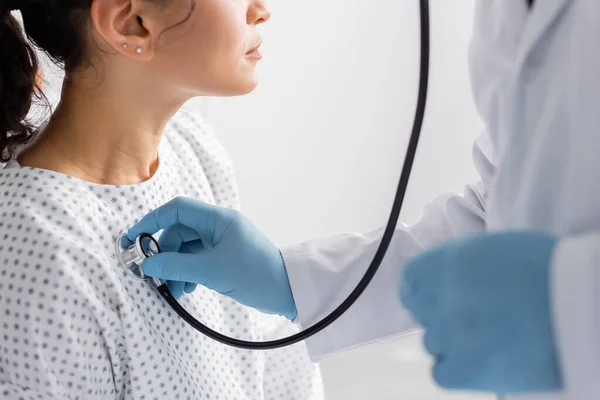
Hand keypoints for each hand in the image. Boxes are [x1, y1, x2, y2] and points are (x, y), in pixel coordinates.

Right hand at [123, 197, 297, 319]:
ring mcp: (222, 242)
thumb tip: (146, 265)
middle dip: (164, 253)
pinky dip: (188, 273)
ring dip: (176, 267)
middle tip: (153, 274)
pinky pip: (197, 260)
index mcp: (218, 219)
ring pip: (187, 248)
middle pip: (179, 231)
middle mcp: (219, 226)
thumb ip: (175, 266)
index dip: (151, 221)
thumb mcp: (211, 271)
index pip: (177, 209)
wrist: (286, 291)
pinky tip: (187, 289)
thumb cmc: (255, 274)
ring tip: (174, 289)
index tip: (133, 239)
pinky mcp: (225, 257)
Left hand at [400, 232, 561, 393]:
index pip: (410, 281)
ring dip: (454, 342)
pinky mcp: (463, 370)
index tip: (437, 299)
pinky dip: (458, 369)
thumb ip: (456, 265)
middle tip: (476, 319)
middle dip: (442, 315)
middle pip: (422, 313)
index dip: (423, 291)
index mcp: (444, 263)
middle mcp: (439, 297)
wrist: (580, 307)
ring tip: (492, 338)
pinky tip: (486, 360)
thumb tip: (441, 281)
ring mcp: (448, 334)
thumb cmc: (545, 271)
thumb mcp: (491, 249)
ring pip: (433, 343)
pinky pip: (442, 372)